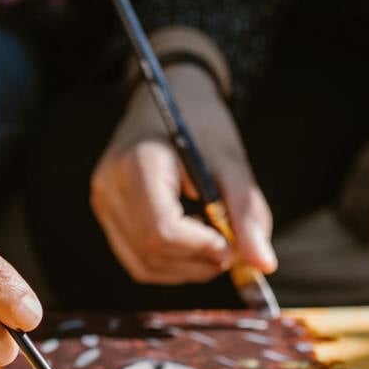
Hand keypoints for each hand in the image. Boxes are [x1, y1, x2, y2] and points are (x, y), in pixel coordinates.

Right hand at [91, 66, 276, 284]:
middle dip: (198, 262)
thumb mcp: (230, 160)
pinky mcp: (107, 214)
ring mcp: (103, 202)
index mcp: (138, 163)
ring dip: (187, 269)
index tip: (234, 246)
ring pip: (144, 264)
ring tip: (215, 244)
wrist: (168, 100)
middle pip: (152, 251)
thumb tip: (264, 264)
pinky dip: (171, 264)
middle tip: (233, 249)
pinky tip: (193, 243)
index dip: (201, 247)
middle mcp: (110, 186)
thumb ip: (247, 211)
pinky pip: (137, 259)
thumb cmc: (200, 123)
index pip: (162, 229)